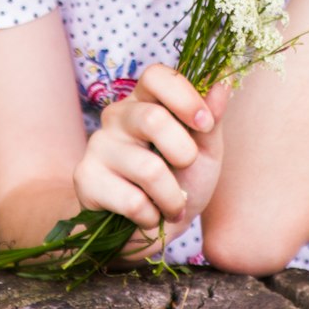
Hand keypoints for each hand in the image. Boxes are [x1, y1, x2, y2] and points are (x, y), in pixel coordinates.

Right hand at [73, 63, 228, 243]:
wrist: (152, 232)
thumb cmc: (182, 183)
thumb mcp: (205, 153)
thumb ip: (213, 119)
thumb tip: (223, 83)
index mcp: (145, 100)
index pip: (156, 75)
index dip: (184, 96)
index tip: (205, 124)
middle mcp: (117, 116)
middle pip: (153, 119)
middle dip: (183, 153)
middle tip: (186, 171)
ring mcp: (97, 145)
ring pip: (148, 168)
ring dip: (172, 198)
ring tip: (171, 205)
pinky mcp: (86, 178)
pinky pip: (132, 201)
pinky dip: (151, 217)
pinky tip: (146, 216)